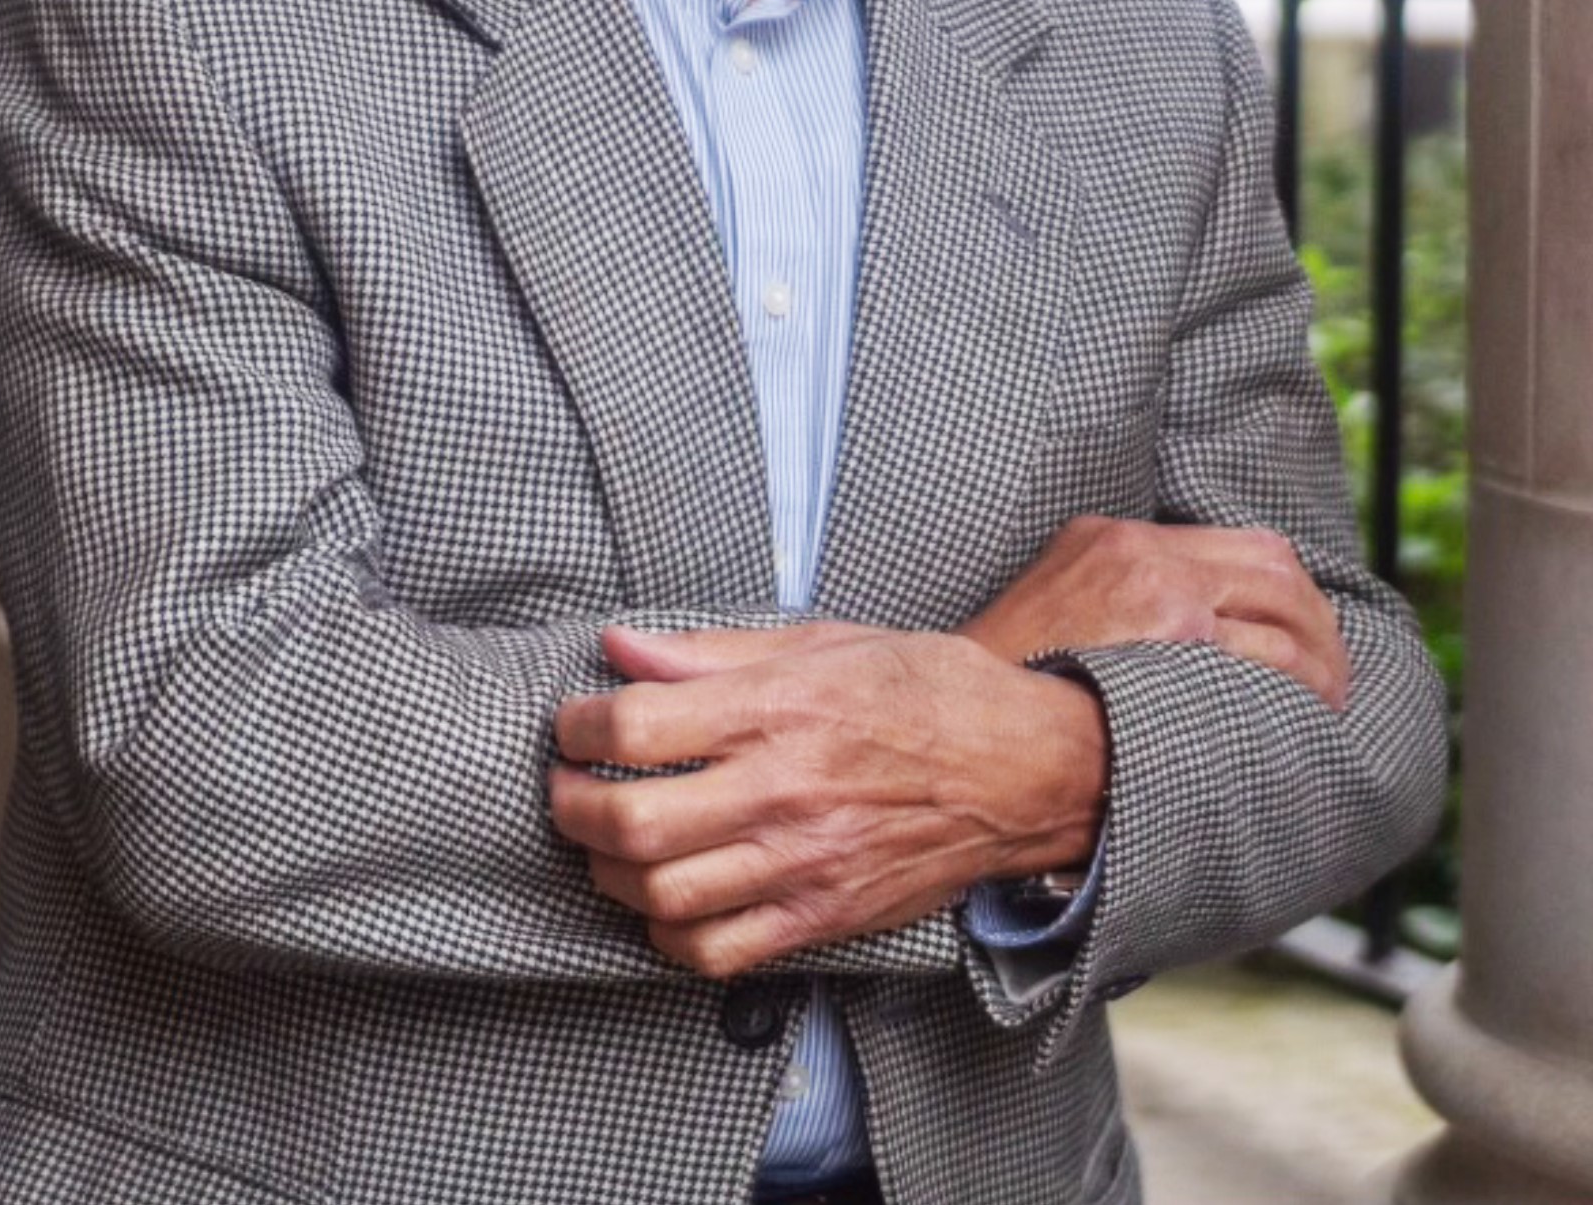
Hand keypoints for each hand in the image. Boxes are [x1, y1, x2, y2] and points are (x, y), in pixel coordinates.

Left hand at [548, 622, 1106, 978]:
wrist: (1026, 768)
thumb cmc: (929, 690)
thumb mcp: (825, 640)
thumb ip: (713, 651)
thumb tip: (622, 646)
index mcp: (780, 706)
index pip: (635, 725)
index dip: (577, 726)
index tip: (571, 724)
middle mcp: (784, 788)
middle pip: (632, 820)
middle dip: (572, 805)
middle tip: (567, 786)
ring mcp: (803, 862)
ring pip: (661, 894)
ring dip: (609, 872)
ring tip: (606, 842)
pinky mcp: (823, 917)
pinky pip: (716, 952)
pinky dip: (667, 936)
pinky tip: (662, 902)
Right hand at [959, 515, 1351, 710]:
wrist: (965, 723)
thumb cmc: (1007, 687)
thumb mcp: (1053, 608)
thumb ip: (1116, 599)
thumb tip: (1186, 635)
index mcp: (1112, 538)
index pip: (1237, 545)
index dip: (1286, 593)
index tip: (1301, 632)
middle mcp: (1142, 555)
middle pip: (1273, 570)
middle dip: (1316, 625)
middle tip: (1332, 678)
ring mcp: (1162, 598)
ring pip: (1280, 612)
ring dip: (1317, 662)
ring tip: (1327, 704)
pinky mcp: (1173, 644)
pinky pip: (1264, 663)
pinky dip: (1295, 689)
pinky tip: (1302, 721)